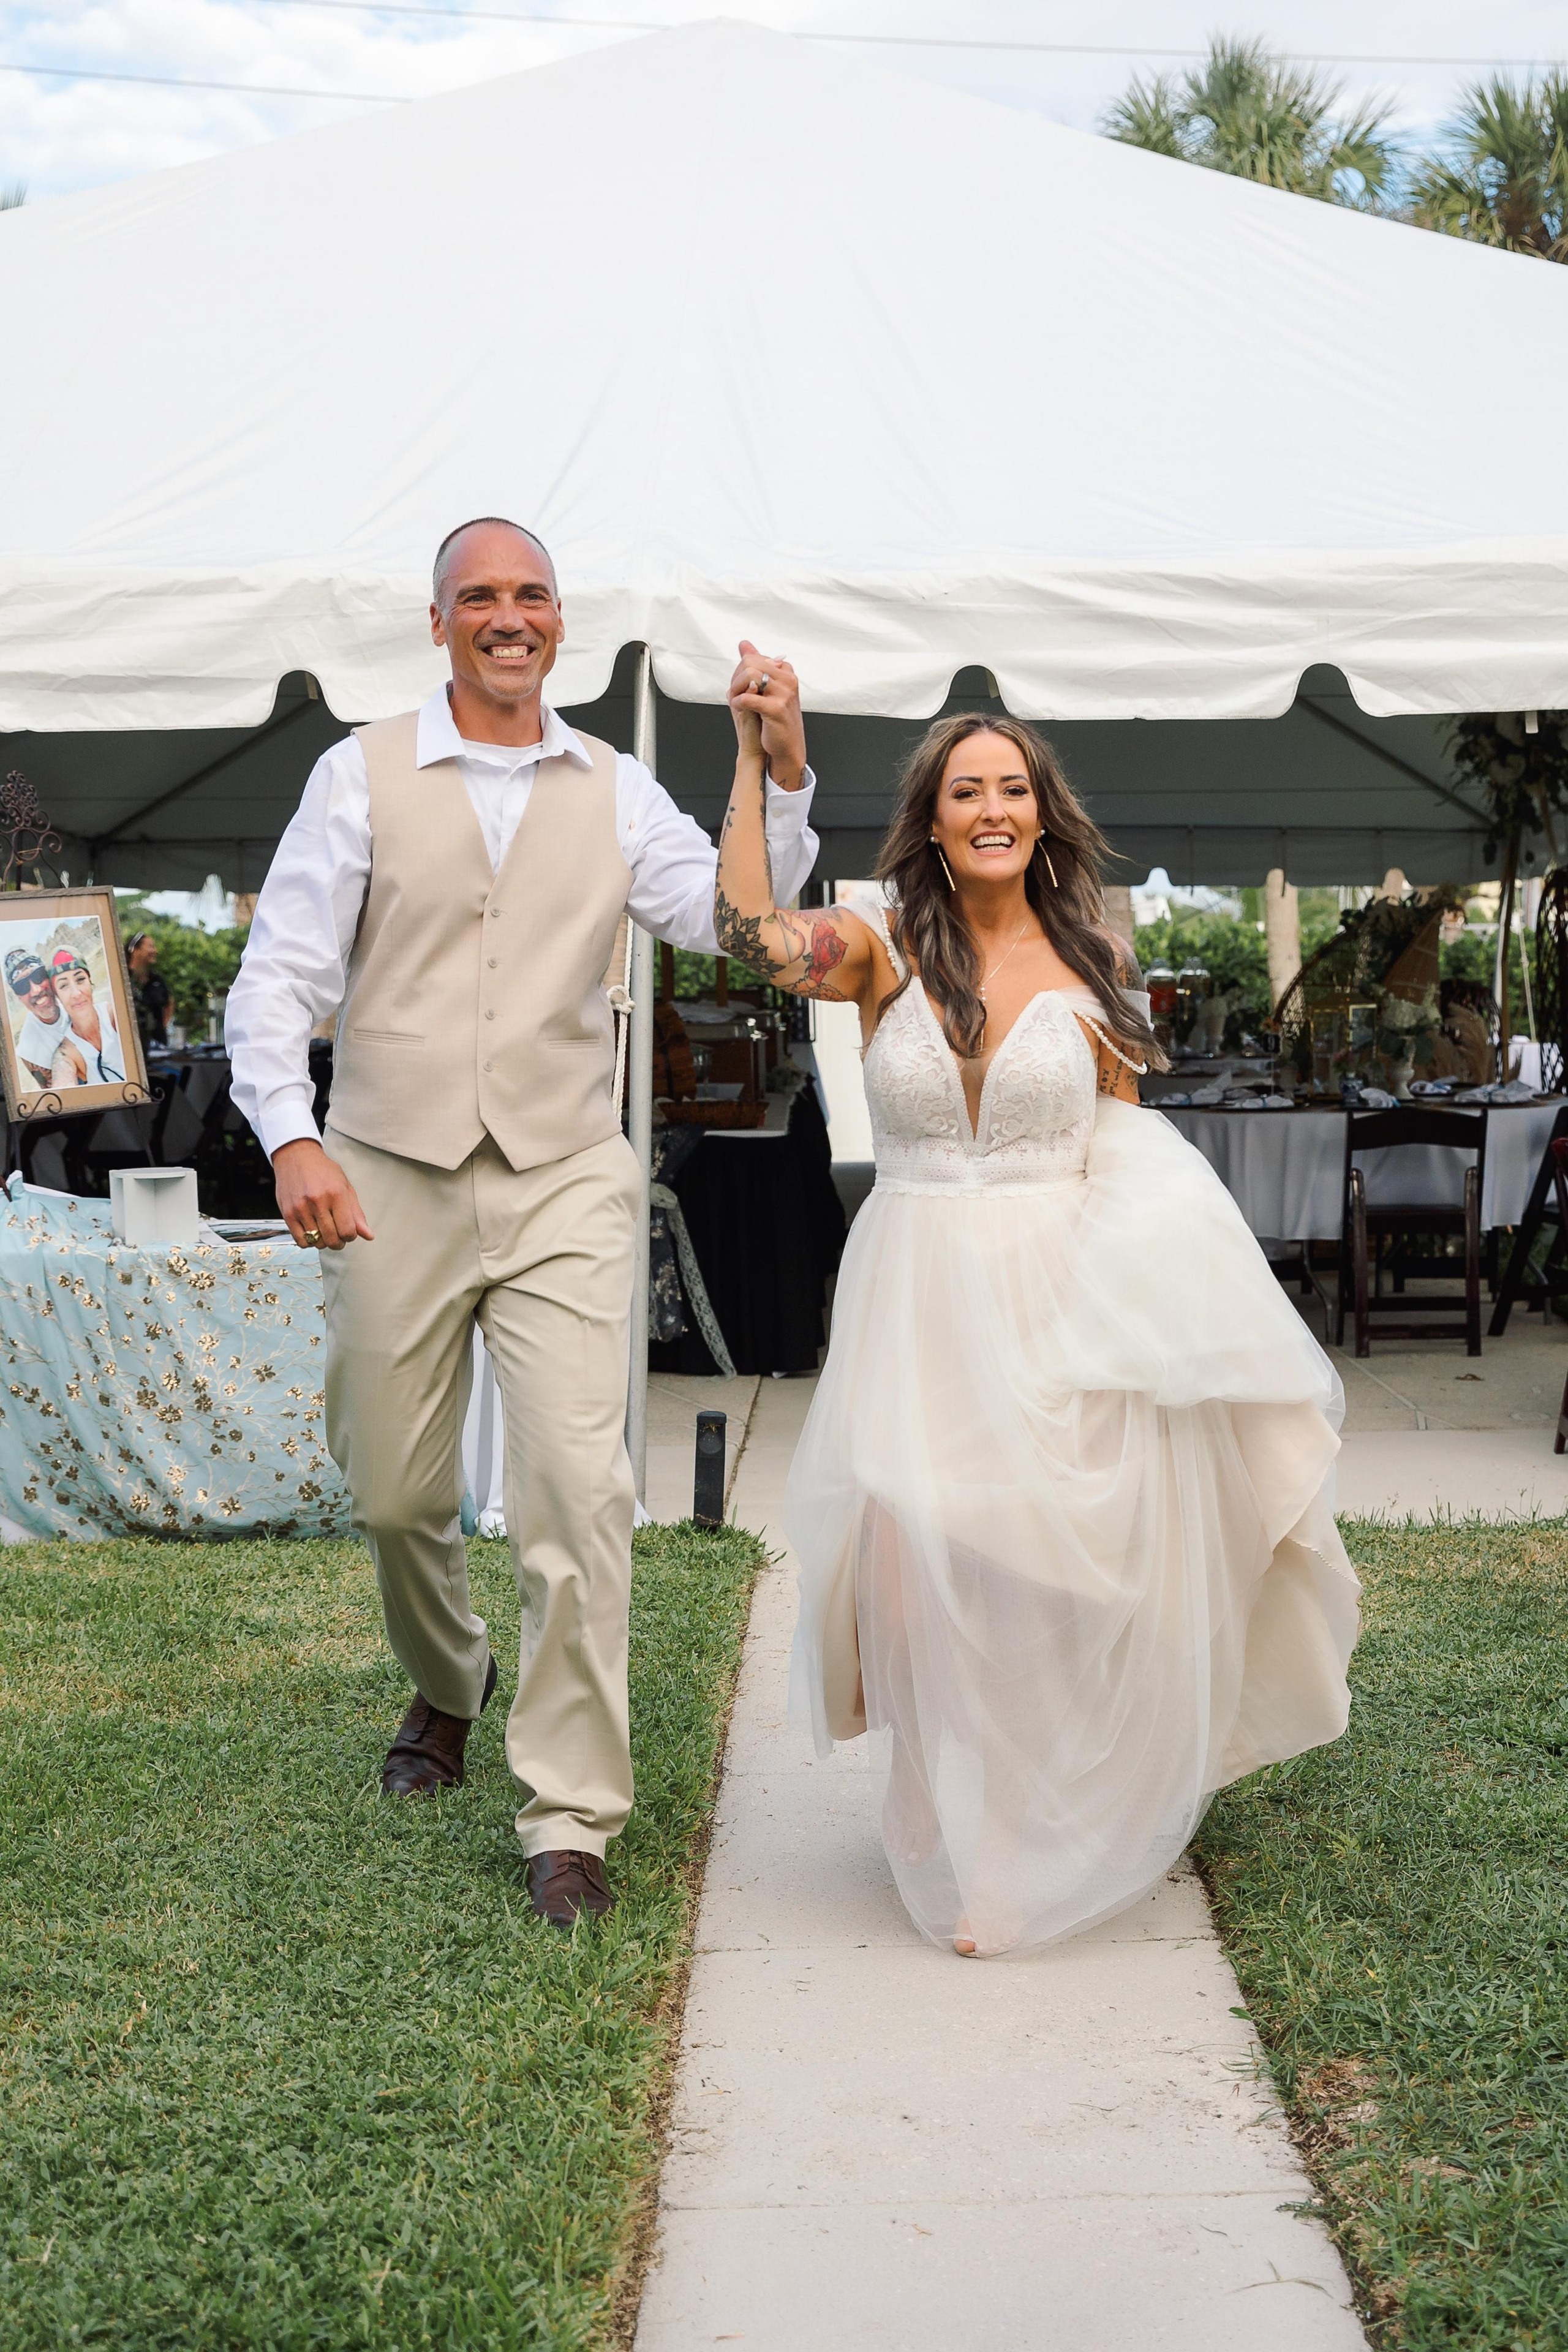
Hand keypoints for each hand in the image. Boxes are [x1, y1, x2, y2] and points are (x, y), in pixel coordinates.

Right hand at [272, 1138, 374, 1250]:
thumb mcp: (345, 1187)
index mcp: (336, 1194)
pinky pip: (300, 1241)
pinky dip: (309, 1242)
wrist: (296, 1157)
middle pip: (332, 1239)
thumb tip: (369, 1236)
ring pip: (317, 1242)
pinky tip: (312, 1232)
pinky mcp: (287, 1214)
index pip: (348, 1230)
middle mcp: (318, 1201)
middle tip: (338, 1235)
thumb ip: (356, 1213)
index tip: (348, 1232)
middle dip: (339, 1242)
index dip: (351, 1236)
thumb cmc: (323, 1171)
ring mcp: (301, 1208)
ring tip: (324, 1230)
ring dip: (324, 1241)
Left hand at [728, 641, 804, 789]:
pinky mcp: (777, 709)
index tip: (741, 689)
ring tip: (738, 703)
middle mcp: (788, 680)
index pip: (754, 658)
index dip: (740, 673)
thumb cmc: (774, 720)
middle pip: (750, 664)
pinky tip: (739, 710)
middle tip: (736, 696)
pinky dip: (738, 703)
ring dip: (736, 690)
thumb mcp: (764, 688)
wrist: (785, 748)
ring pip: (749, 676)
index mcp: (786, 672)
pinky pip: (748, 698)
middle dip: (737, 680)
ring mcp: (785, 693)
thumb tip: (743, 643)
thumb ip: (755, 664)